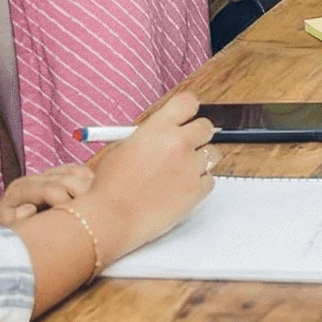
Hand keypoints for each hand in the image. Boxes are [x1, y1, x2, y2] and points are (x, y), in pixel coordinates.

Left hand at [0, 163, 93, 223]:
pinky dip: (88, 178)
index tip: (79, 218)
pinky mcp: (52, 177)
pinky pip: (76, 171)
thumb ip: (15, 220)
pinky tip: (96, 189)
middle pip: (66, 177)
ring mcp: (43, 176)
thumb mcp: (4, 231)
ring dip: (89, 183)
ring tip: (101, 199)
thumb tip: (29, 209)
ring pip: (73, 171)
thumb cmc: (4, 233)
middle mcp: (32, 179)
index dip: (67, 202)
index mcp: (20, 190)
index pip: (50, 189)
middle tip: (97, 208)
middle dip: (84, 191)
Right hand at [86, 92, 215, 253]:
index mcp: (158, 128)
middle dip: (197, 136)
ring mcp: (190, 167)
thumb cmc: (109, 187)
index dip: (188, 110)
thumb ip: (149, 135)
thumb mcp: (122, 147)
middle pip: (206, 127)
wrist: (110, 219)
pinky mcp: (197, 190)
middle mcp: (178, 143)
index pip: (188, 102)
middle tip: (185, 146)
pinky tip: (179, 189)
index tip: (186, 117)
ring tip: (179, 172)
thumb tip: (164, 131)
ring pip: (212, 154)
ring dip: (200, 160)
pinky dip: (198, 183)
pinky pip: (209, 180)